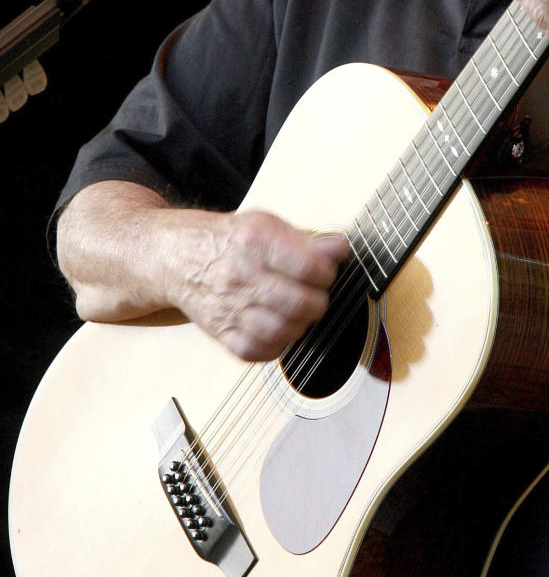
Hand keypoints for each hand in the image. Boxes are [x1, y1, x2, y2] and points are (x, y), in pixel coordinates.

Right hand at [170, 209, 349, 361]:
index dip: (327, 274)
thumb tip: (341, 249)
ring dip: (300, 326)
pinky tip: (279, 329)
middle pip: (298, 304)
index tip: (326, 273)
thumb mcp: (268, 225)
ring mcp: (228, 307)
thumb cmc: (230, 240)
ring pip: (279, 331)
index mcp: (256, 242)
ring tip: (299, 314)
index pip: (308, 267)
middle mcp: (240, 275)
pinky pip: (255, 351)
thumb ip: (307, 240)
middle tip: (316, 297)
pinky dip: (275, 345)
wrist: (180, 257)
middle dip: (319, 303)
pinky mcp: (220, 331)